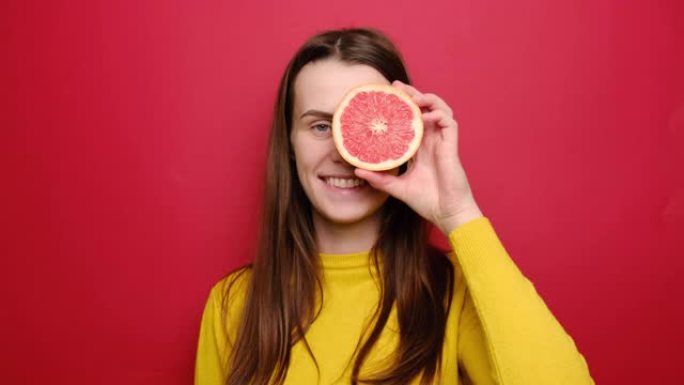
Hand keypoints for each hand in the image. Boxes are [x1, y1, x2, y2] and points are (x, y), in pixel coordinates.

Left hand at [354, 80, 482, 234]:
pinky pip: (449, 123)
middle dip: (413, 94)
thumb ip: (379, 179)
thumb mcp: (397, 187)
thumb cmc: (427, 201)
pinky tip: (426, 115)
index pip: (411, 120)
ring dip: (428, 100)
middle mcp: (431, 142)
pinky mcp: (452, 147)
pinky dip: (439, 114)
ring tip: (413, 97)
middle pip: (425, 109)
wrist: (446, 213)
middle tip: (397, 87)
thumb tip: (357, 170)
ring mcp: (443, 143)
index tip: (388, 96)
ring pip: (440, 110)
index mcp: (420, 148)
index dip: (403, 106)